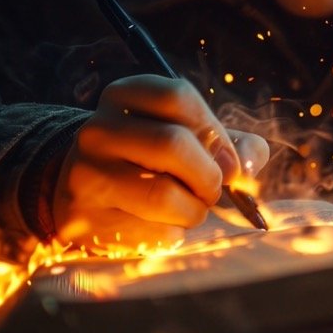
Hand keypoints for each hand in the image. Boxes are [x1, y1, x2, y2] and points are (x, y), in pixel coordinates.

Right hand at [54, 75, 270, 249]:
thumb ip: (230, 142)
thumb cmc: (152, 161)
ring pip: (162, 195)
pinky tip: (158, 226)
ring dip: (193, 211)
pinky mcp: (83, 219)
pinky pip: (151, 233)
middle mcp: (98, 129)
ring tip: (187, 210)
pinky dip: (172, 235)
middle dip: (208, 176)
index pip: (178, 96)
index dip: (216, 133)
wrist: (87, 195)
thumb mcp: (189, 137)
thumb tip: (249, 162)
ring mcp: (84, 174)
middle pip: (173, 144)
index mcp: (125, 97)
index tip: (229, 162)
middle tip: (212, 191)